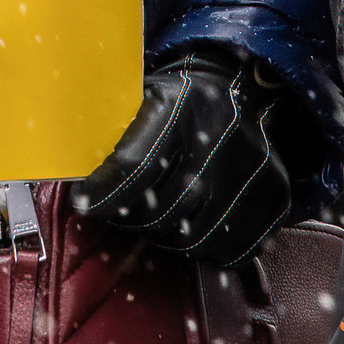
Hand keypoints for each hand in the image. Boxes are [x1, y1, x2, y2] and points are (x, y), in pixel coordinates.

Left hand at [70, 51, 324, 266]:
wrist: (243, 93)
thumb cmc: (180, 102)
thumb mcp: (142, 96)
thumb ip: (108, 130)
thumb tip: (67, 171)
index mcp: (185, 104)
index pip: (134, 166)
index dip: (103, 193)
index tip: (85, 202)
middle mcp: (225, 137)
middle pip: (161, 211)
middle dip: (131, 218)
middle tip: (120, 211)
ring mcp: (256, 170)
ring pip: (191, 238)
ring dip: (164, 235)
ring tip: (156, 216)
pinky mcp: (276, 198)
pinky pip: (228, 249)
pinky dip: (202, 247)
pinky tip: (191, 224)